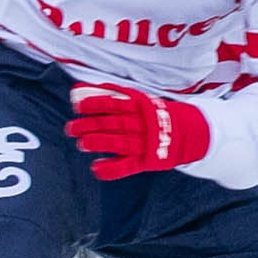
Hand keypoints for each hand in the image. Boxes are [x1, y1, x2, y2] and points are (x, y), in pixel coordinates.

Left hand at [64, 84, 211, 179]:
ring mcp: (145, 143)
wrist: (186, 132)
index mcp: (139, 106)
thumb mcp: (136, 99)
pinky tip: (96, 168)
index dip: (95, 104)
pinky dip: (111, 169)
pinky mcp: (147, 161)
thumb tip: (77, 88)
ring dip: (98, 143)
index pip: (114, 104)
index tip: (77, 106)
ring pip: (119, 143)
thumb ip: (108, 93)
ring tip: (81, 144)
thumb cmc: (152, 113)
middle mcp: (142, 124)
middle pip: (113, 124)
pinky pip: (127, 166)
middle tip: (71, 128)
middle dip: (90, 126)